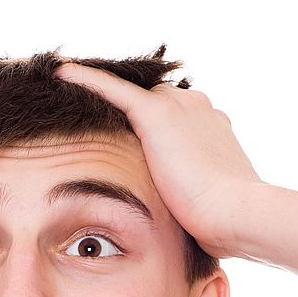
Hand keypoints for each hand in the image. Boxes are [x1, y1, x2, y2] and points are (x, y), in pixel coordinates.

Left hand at [53, 62, 264, 258]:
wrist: (237, 214)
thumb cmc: (225, 222)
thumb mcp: (206, 204)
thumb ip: (188, 197)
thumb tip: (178, 218)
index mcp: (211, 129)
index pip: (173, 119)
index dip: (151, 129)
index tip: (129, 140)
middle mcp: (197, 108)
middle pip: (152, 100)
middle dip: (128, 110)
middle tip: (90, 122)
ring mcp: (179, 107)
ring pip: (131, 93)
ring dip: (103, 94)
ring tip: (67, 97)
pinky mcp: (158, 113)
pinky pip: (112, 89)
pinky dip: (86, 80)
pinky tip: (60, 73)